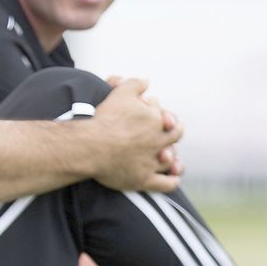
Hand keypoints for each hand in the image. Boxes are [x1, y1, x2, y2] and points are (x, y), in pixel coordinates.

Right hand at [88, 78, 183, 192]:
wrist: (91, 145)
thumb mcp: (120, 93)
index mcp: (157, 120)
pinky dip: (171, 181)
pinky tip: (172, 179)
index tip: (154, 114)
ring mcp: (152, 162)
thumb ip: (135, 84)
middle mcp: (159, 141)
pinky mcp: (144, 179)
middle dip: (172, 133)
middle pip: (174, 136)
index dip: (162, 115)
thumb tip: (146, 81)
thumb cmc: (105, 119)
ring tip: (169, 157)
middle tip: (167, 131)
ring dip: (173, 158)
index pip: (167, 116)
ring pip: (171, 160)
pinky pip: (165, 184)